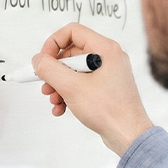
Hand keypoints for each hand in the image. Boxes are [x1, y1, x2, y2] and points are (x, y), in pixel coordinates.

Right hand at [33, 23, 152, 155]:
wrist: (128, 136)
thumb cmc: (110, 111)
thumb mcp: (72, 87)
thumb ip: (50, 69)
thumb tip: (38, 60)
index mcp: (106, 49)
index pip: (73, 31)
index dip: (53, 43)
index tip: (44, 60)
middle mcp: (109, 57)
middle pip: (71, 52)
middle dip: (54, 70)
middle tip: (46, 85)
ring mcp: (108, 73)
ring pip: (74, 70)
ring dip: (59, 84)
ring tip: (54, 99)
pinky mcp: (106, 88)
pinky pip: (81, 83)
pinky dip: (69, 93)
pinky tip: (61, 108)